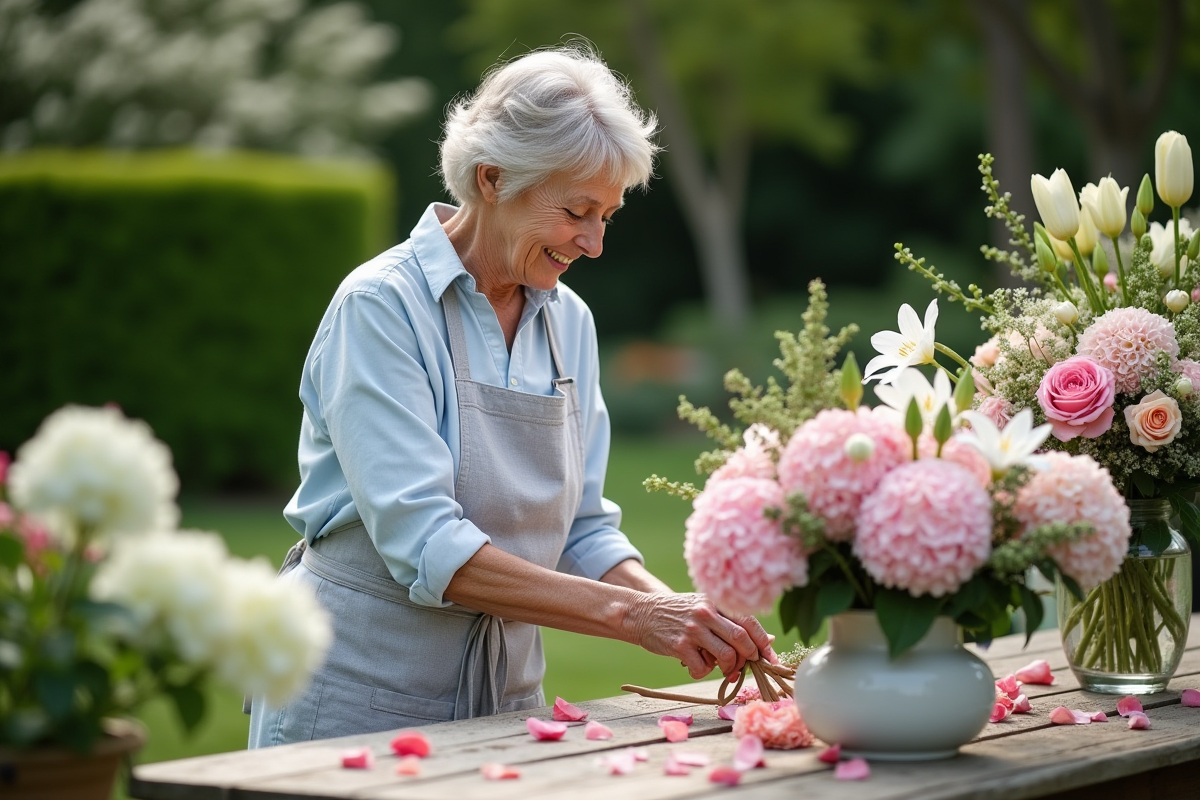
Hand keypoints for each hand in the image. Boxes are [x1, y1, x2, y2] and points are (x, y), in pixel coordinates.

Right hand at [627, 592, 767, 679]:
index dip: (763, 643)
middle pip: (742, 640)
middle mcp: (706, 613)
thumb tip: (768, 641)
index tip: (770, 658)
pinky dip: (702, 673)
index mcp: (715, 602)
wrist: (641, 613)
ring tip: (719, 667)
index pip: (749, 621)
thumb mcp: (704, 609)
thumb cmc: (678, 614)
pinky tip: (694, 666)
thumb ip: (731, 622)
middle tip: (743, 666)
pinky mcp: (679, 646)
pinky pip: (702, 668)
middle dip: (749, 658)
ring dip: (728, 669)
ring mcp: (693, 629)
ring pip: (726, 656)